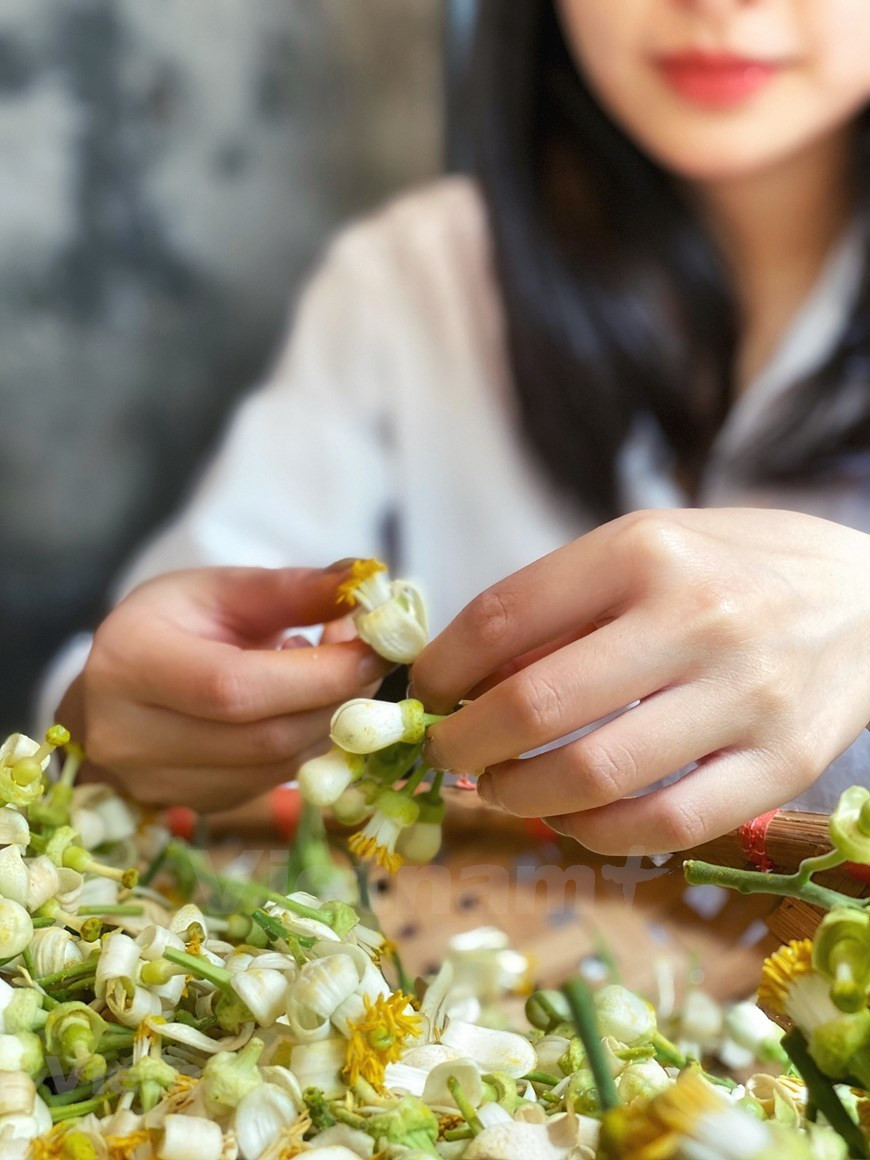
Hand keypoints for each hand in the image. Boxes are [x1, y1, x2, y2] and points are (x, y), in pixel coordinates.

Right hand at [56, 566, 392, 810]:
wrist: (118, 686)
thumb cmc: (171, 624)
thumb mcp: (222, 589)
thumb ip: (294, 589)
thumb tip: (367, 585)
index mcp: (131, 662)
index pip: (233, 687)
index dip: (317, 674)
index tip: (373, 648)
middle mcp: (131, 736)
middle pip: (263, 736)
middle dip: (336, 698)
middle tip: (371, 661)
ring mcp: (157, 783)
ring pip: (277, 767)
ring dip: (330, 723)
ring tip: (337, 678)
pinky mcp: (191, 806)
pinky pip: (272, 782)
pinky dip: (307, 745)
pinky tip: (306, 709)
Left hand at [411, 509, 869, 853]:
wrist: (868, 598)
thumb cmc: (733, 568)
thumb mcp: (645, 548)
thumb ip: (559, 607)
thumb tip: (462, 679)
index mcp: (645, 552)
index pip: (503, 619)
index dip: (441, 669)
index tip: (424, 692)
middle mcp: (696, 619)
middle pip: (536, 705)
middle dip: (463, 744)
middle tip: (445, 753)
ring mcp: (747, 697)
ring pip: (595, 776)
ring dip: (518, 796)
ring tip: (500, 787)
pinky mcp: (785, 766)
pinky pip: (667, 824)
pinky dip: (596, 834)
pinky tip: (570, 820)